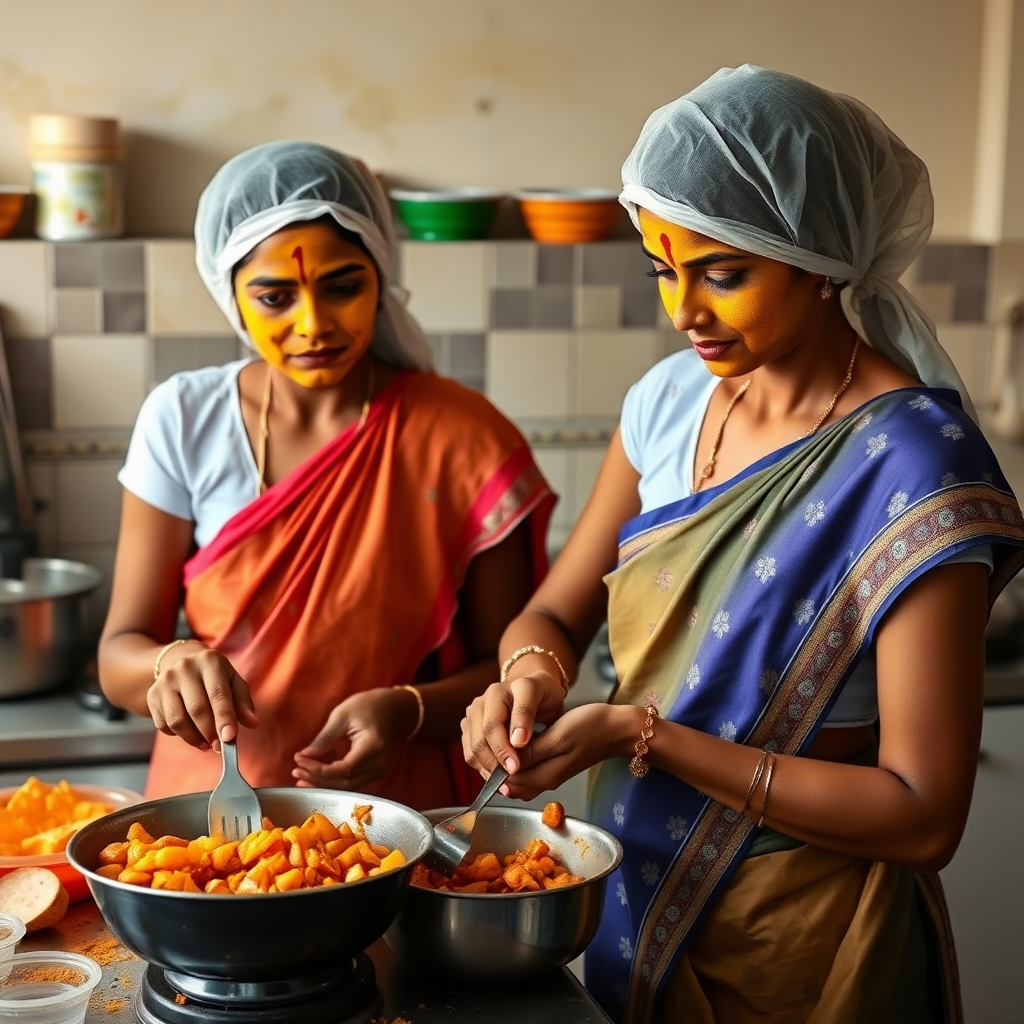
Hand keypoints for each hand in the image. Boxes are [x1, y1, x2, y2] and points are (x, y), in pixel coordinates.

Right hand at [147, 643, 257, 749]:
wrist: (182, 661)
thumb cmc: (214, 676)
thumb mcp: (233, 682)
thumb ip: (243, 703)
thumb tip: (252, 723)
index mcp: (210, 661)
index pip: (218, 694)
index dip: (224, 718)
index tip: (230, 738)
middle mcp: (185, 668)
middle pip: (197, 709)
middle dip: (210, 732)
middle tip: (220, 746)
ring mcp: (165, 681)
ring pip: (177, 720)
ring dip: (193, 738)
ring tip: (206, 744)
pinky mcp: (152, 694)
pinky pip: (163, 724)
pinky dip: (178, 735)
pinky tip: (190, 733)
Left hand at [291, 688, 407, 790]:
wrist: (392, 709)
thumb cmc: (367, 706)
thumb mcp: (342, 715)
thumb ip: (324, 738)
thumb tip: (303, 757)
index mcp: (372, 746)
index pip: (344, 769)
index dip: (319, 770)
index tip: (299, 762)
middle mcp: (378, 764)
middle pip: (345, 782)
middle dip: (317, 780)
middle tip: (296, 772)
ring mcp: (378, 771)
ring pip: (347, 787)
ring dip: (323, 786)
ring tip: (301, 779)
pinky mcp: (374, 774)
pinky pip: (351, 784)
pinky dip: (332, 783)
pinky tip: (315, 780)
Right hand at [461, 670, 567, 776]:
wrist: (533, 691)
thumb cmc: (543, 697)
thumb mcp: (548, 700)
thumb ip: (528, 715)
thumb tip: (516, 742)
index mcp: (503, 690)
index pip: (495, 723)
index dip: (504, 748)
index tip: (516, 767)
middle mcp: (485, 699)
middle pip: (482, 737)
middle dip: (497, 761)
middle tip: (512, 778)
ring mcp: (474, 712)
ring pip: (473, 747)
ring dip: (488, 767)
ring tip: (506, 781)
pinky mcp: (469, 726)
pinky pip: (470, 752)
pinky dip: (482, 767)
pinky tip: (497, 775)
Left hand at [466, 703, 630, 801]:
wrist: (617, 729)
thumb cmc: (591, 727)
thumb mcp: (558, 736)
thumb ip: (532, 753)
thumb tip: (506, 765)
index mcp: (545, 776)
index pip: (507, 780)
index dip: (494, 764)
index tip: (489, 740)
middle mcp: (545, 781)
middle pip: (509, 783)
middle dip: (496, 766)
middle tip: (491, 739)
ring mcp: (549, 775)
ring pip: (517, 778)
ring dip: (505, 764)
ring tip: (501, 740)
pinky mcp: (553, 767)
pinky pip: (527, 771)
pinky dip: (516, 762)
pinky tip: (515, 744)